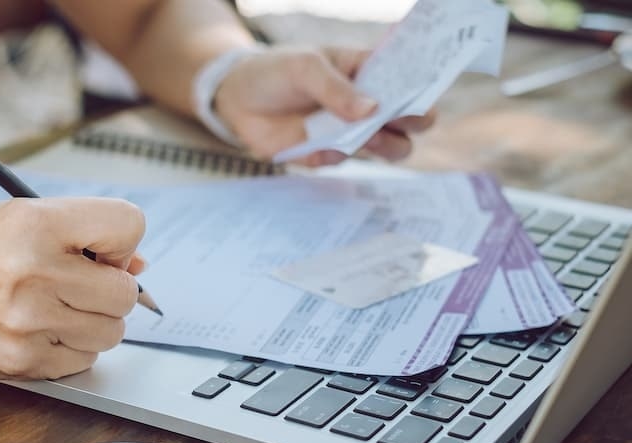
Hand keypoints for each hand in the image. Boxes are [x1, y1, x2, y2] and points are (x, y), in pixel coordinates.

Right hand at [0, 197, 146, 379]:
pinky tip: (37, 332)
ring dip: (92, 324)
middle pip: (125, 291)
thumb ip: (80, 234)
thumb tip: (138, 267)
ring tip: (53, 309)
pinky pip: (82, 361)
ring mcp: (27, 322)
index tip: (102, 252)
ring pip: (111, 332)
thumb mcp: (15, 220)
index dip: (121, 242)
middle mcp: (33, 270)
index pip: (127, 224)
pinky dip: (69, 350)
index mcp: (34, 223)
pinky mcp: (20, 362)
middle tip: (77, 286)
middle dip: (109, 290)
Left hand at [213, 46, 436, 166]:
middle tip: (399, 121)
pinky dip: (333, 156)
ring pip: (386, 147)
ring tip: (367, 137)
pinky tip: (317, 146)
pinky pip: (340, 161)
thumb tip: (372, 109)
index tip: (420, 98)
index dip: (420, 90)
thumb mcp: (304, 68)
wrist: (235, 97)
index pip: (408, 82)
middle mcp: (364, 104)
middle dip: (412, 124)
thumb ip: (336, 88)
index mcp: (366, 72)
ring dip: (384, 146)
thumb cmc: (275, 70)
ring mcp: (347, 131)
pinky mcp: (323, 153)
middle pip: (408, 123)